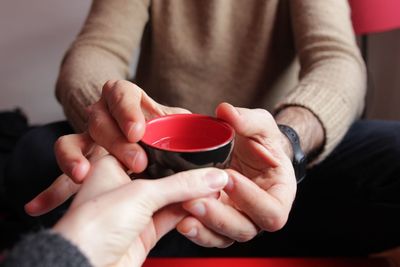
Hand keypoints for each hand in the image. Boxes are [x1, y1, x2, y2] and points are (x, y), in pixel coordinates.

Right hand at [25, 80, 189, 215]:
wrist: (131, 126)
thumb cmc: (156, 123)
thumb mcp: (171, 118)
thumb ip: (185, 123)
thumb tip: (211, 130)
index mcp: (125, 98)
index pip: (121, 94)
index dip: (127, 111)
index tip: (138, 131)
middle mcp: (102, 114)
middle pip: (99, 120)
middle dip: (114, 141)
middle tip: (137, 162)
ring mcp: (88, 137)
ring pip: (72, 140)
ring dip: (76, 158)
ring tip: (83, 176)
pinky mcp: (80, 159)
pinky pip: (63, 172)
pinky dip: (52, 188)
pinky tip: (40, 204)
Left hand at [53, 155, 228, 266]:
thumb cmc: (91, 227)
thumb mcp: (141, 194)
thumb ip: (181, 184)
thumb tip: (211, 177)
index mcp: (110, 164)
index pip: (145, 148)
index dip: (170, 145)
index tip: (194, 143)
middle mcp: (121, 186)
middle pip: (161, 174)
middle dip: (185, 173)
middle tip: (210, 168)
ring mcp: (133, 211)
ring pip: (168, 197)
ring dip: (190, 194)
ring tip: (214, 186)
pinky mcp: (143, 233)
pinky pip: (171, 217)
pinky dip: (187, 213)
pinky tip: (203, 206)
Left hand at [176, 103, 296, 246]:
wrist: (249, 152)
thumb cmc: (261, 141)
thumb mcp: (261, 126)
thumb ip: (249, 120)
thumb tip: (226, 111)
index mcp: (279, 195)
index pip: (272, 211)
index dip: (251, 199)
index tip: (228, 176)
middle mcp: (259, 214)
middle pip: (245, 229)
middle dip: (219, 217)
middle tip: (195, 199)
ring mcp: (237, 220)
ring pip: (223, 237)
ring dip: (202, 227)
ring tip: (181, 208)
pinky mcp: (217, 222)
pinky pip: (207, 234)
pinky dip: (193, 229)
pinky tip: (177, 217)